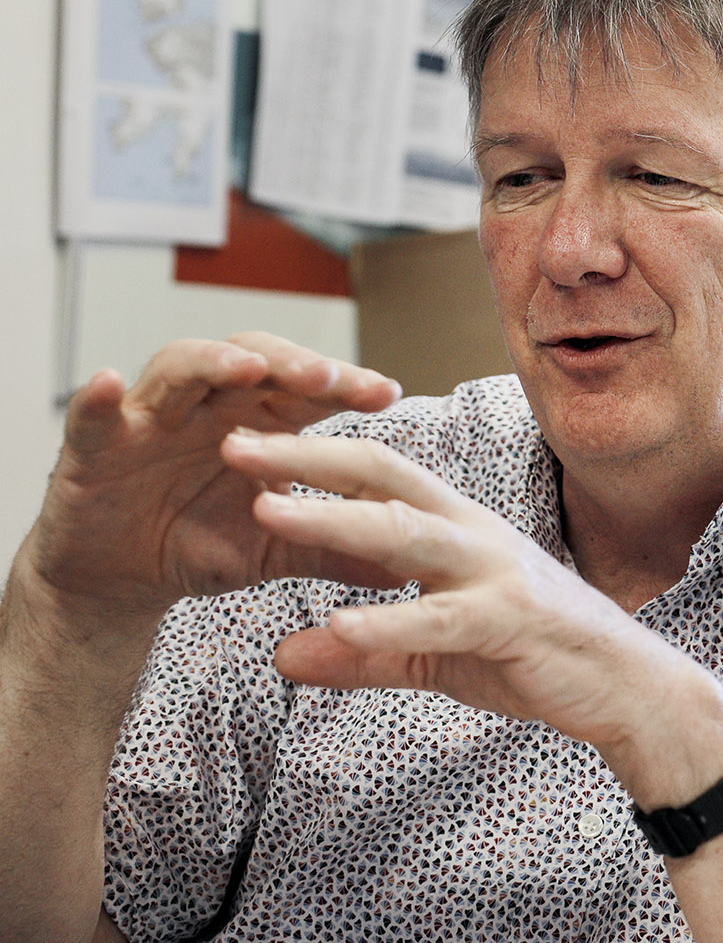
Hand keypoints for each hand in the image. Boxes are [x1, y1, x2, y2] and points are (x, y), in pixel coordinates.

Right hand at [21, 334, 401, 643]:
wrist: (122, 582)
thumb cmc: (200, 546)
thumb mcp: (276, 552)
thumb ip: (336, 549)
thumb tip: (412, 564)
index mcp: (258, 422)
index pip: (307, 390)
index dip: (345, 386)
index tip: (388, 393)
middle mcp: (208, 406)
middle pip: (253, 360)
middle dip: (290, 363)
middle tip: (326, 376)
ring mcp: (148, 420)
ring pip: (180, 368)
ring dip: (214, 362)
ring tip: (247, 367)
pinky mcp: (90, 449)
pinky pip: (89, 417)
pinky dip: (95, 399)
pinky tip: (107, 382)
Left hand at [221, 431, 722, 803]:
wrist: (626, 687)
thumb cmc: (534, 657)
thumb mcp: (434, 653)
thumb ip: (362, 651)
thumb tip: (283, 656)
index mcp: (458, 529)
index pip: (378, 474)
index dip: (312, 456)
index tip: (245, 444)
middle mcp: (475, 534)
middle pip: (384, 478)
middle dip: (307, 459)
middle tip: (233, 445)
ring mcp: (496, 573)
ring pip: (406, 533)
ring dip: (332, 520)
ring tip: (267, 512)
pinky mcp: (512, 620)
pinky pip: (441, 618)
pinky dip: (387, 622)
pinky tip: (335, 627)